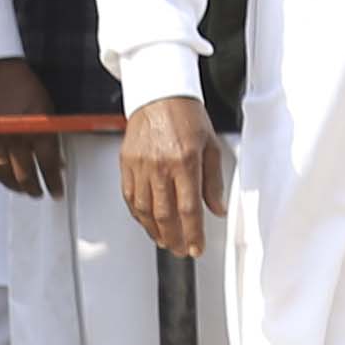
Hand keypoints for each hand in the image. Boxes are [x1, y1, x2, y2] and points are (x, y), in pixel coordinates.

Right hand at [0, 55, 62, 198]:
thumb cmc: (25, 86)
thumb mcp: (48, 111)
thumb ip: (52, 137)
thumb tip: (56, 160)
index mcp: (37, 132)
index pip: (48, 167)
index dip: (53, 183)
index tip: (57, 191)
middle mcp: (16, 138)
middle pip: (25, 175)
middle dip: (34, 188)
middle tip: (39, 193)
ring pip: (4, 174)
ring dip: (14, 185)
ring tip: (21, 189)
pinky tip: (0, 177)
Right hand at [118, 95, 223, 256]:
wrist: (158, 94)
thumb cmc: (187, 116)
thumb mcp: (211, 146)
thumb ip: (214, 182)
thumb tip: (217, 209)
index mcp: (184, 162)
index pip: (189, 209)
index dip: (193, 234)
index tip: (197, 248)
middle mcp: (159, 166)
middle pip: (165, 215)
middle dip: (174, 238)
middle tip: (181, 251)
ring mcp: (139, 165)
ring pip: (144, 209)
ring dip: (155, 231)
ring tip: (166, 241)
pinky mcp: (126, 163)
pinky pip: (129, 196)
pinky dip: (138, 214)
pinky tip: (147, 223)